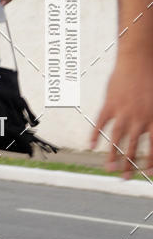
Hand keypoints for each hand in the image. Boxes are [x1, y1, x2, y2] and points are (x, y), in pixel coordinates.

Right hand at [90, 57, 152, 177]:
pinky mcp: (109, 104)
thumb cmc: (150, 77)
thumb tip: (150, 132)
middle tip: (126, 178)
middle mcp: (138, 119)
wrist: (138, 60)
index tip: (147, 173)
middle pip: (133, 148)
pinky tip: (91, 146)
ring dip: (113, 156)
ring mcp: (122, 112)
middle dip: (130, 165)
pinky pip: (101, 123)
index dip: (150, 163)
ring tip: (109, 169)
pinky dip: (95, 135)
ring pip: (117, 139)